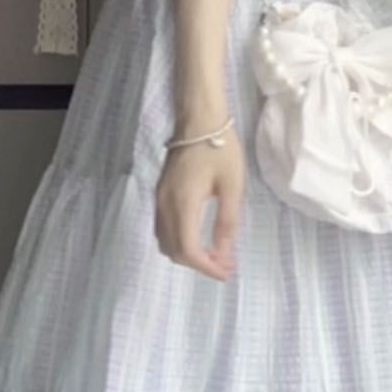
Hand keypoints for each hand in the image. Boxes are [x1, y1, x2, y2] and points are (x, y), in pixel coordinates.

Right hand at [155, 126, 243, 281]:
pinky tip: (198, 238)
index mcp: (183, 203)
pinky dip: (178, 241)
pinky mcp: (160, 193)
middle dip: (198, 264)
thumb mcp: (232, 186)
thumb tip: (223, 252)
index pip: (188, 250)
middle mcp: (165, 205)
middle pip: (173, 250)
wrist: (198, 119)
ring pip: (165, 241)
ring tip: (213, 255)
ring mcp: (159, 199)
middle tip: (224, 265)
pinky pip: (163, 228)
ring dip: (186, 254)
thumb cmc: (220, 149)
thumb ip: (226, 221)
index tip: (225, 272)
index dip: (206, 267)